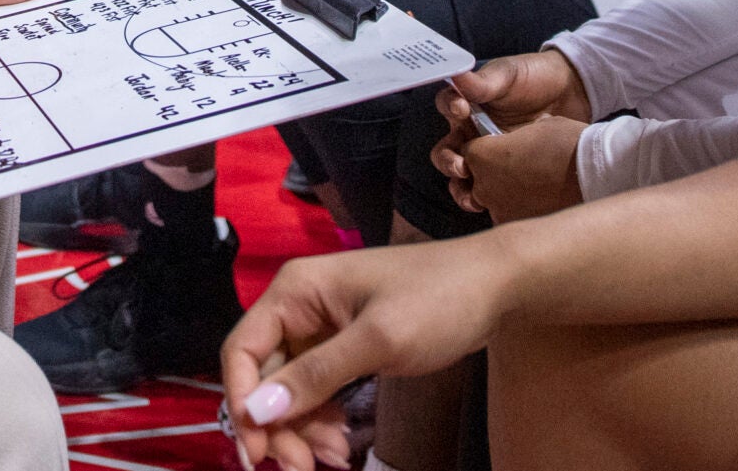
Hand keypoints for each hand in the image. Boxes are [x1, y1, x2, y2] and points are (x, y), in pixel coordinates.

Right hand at [223, 242, 511, 469]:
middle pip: (263, 376)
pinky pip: (316, 389)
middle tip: (302, 469)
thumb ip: (315, 376)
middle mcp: (299, 306)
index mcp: (295, 291)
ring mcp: (321, 326)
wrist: (496, 285)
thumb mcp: (377, 341)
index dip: (241, 403)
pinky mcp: (343, 345)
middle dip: (278, 425)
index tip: (258, 455)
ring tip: (334, 457)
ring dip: (302, 428)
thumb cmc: (438, 300)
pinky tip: (341, 443)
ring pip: (288, 389)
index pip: (242, 351)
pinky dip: (322, 419)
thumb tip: (257, 411)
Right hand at [430, 50, 592, 206]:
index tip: (462, 109)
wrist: (572, 94)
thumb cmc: (535, 77)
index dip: (450, 109)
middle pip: (446, 150)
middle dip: (448, 161)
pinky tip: (493, 205)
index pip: (447, 106)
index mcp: (469, 102)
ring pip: (462, 176)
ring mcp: (489, 153)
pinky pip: (488, 188)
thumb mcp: (508, 75)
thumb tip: (458, 76)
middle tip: (462, 165)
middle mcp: (472, 130)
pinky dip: (485, 199)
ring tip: (472, 197)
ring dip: (460, 188)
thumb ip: (483, 82)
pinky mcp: (506, 170)